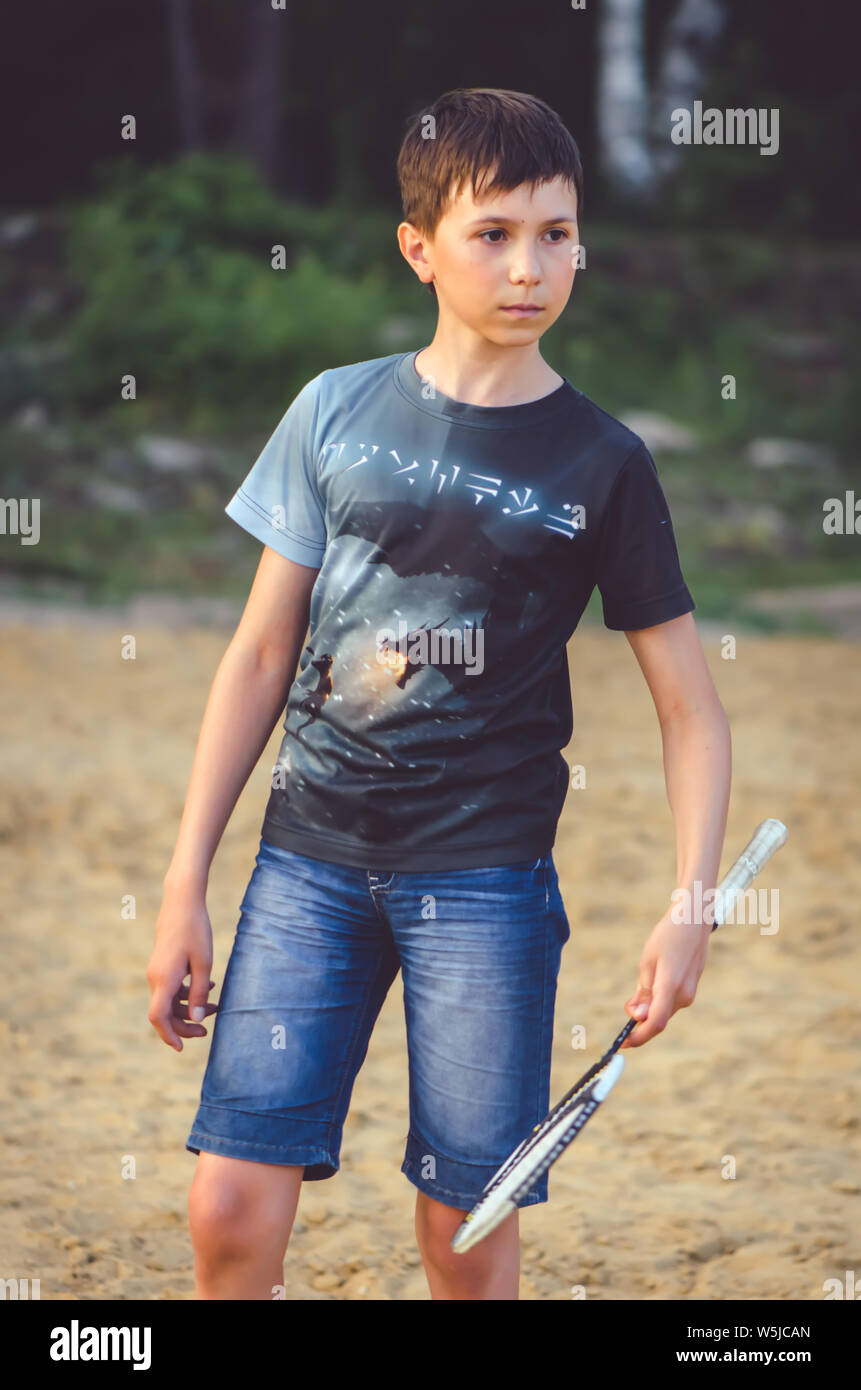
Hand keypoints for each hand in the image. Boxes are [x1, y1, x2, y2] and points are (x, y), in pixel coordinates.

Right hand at [147, 882, 218, 1051]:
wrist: (182, 902)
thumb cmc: (195, 930)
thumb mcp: (204, 962)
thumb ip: (200, 992)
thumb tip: (196, 1019)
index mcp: (164, 980)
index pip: (159, 1018)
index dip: (169, 1035)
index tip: (182, 1048)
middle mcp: (155, 978)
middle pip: (165, 1013)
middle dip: (185, 1025)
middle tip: (207, 1031)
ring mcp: (157, 971)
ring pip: (170, 1001)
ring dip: (190, 1007)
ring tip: (215, 1006)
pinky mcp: (162, 965)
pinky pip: (171, 988)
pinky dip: (187, 993)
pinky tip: (210, 985)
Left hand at [620, 905, 710, 1047]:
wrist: (693, 919)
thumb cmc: (667, 936)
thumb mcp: (647, 961)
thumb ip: (643, 992)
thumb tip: (637, 1017)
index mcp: (671, 986)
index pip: (655, 1023)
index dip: (639, 1037)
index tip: (623, 1043)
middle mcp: (684, 995)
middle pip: (658, 1019)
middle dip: (640, 1019)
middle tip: (628, 1004)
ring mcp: (690, 992)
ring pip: (664, 1010)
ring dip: (649, 1007)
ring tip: (641, 983)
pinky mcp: (691, 988)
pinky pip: (671, 1002)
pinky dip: (658, 1000)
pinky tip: (653, 982)